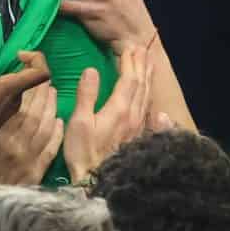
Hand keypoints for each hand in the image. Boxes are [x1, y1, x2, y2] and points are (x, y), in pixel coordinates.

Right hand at [0, 52, 55, 163]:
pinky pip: (49, 136)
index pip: (39, 73)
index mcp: (9, 91)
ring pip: (49, 112)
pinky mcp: (24, 145)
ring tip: (48, 91)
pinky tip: (56, 120)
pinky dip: (54, 125)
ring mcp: (25, 128)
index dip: (36, 59)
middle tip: (32, 73)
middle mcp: (22, 110)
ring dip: (50, 99)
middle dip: (42, 79)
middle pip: (45, 91)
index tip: (20, 56)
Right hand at [0, 78, 64, 186]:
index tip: (28, 64)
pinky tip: (58, 122)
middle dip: (43, 90)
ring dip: (52, 107)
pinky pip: (50, 149)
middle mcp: (17, 143)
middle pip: (38, 110)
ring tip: (53, 93)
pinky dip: (56, 132)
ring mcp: (28, 159)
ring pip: (47, 126)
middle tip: (44, 78)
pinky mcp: (34, 173)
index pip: (23, 97)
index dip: (31, 78)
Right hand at [65, 41, 154, 181]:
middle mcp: (134, 115)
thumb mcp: (79, 122)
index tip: (129, 48)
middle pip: (141, 85)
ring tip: (148, 64)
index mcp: (120, 109)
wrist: (98, 182)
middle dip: (141, 65)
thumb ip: (87, 95)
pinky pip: (147, 108)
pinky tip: (150, 95)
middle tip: (142, 49)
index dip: (129, 62)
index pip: (129, 79)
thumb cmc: (84, 153)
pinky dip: (148, 95)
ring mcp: (139, 126)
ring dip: (147, 78)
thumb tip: (91, 70)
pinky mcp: (138, 136)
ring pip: (146, 96)